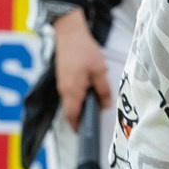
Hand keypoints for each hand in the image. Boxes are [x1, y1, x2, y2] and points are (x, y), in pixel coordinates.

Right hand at [53, 11, 110, 127]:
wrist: (69, 33)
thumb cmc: (84, 50)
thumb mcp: (99, 70)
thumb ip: (103, 90)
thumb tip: (106, 106)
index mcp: (72, 90)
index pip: (72, 116)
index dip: (78, 127)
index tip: (86, 135)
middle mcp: (64, 90)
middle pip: (71, 112)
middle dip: (80, 120)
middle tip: (93, 126)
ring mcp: (62, 85)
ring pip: (71, 104)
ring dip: (80, 109)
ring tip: (94, 111)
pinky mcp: (64, 79)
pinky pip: (70, 95)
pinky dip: (78, 100)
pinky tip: (89, 97)